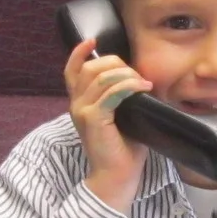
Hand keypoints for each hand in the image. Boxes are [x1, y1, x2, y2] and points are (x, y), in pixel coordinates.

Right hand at [66, 36, 149, 211]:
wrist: (116, 177)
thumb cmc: (123, 149)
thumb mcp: (122, 117)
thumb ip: (121, 97)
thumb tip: (142, 79)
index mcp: (80, 103)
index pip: (72, 71)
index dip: (79, 52)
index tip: (92, 40)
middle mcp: (76, 104)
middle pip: (91, 67)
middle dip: (116, 63)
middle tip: (137, 75)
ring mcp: (82, 111)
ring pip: (102, 77)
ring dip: (127, 74)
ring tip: (144, 83)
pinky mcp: (93, 119)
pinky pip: (111, 92)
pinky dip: (129, 86)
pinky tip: (142, 88)